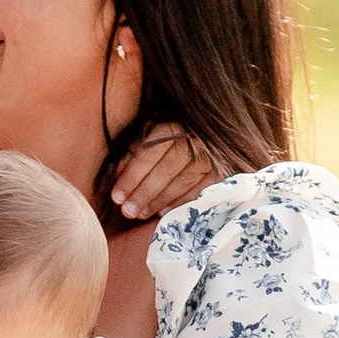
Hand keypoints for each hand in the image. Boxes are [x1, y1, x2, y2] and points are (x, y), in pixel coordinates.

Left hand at [109, 121, 223, 219]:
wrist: (207, 123)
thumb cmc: (167, 132)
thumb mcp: (148, 132)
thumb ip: (134, 151)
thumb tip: (118, 175)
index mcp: (173, 125)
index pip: (149, 153)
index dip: (132, 176)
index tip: (116, 196)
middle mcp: (195, 138)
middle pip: (167, 169)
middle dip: (144, 193)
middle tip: (128, 211)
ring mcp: (211, 154)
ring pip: (184, 181)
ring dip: (160, 200)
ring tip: (140, 214)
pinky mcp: (221, 169)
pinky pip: (201, 189)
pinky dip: (181, 202)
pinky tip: (163, 212)